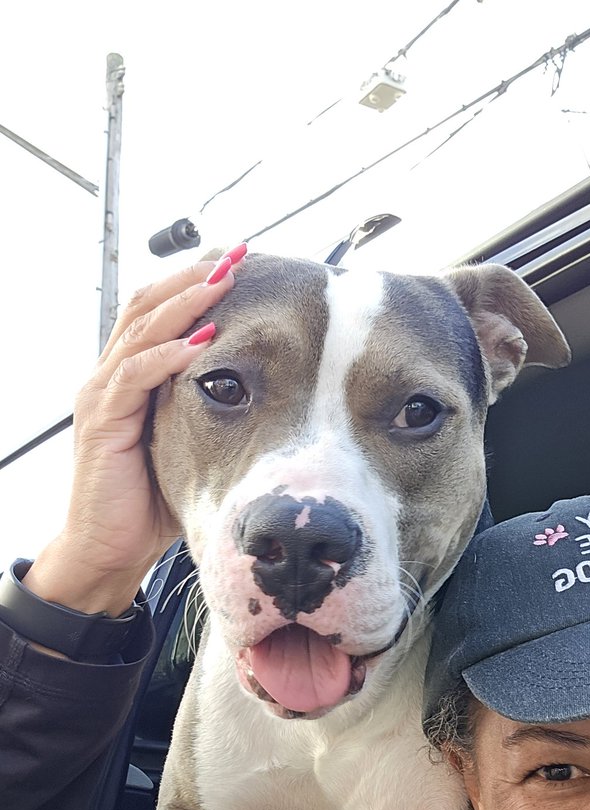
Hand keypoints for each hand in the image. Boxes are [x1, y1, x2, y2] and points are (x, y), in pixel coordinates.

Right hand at [24, 247, 245, 616]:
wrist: (107, 547)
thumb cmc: (149, 499)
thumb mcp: (186, 442)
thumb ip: (205, 409)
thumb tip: (260, 391)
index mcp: (130, 375)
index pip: (159, 311)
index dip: (195, 283)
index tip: (241, 263)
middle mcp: (111, 375)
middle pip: (148, 304)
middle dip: (194, 277)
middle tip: (239, 255)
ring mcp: (103, 394)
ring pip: (141, 330)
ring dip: (185, 303)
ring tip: (224, 281)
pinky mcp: (102, 421)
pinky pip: (134, 376)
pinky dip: (168, 355)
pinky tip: (201, 342)